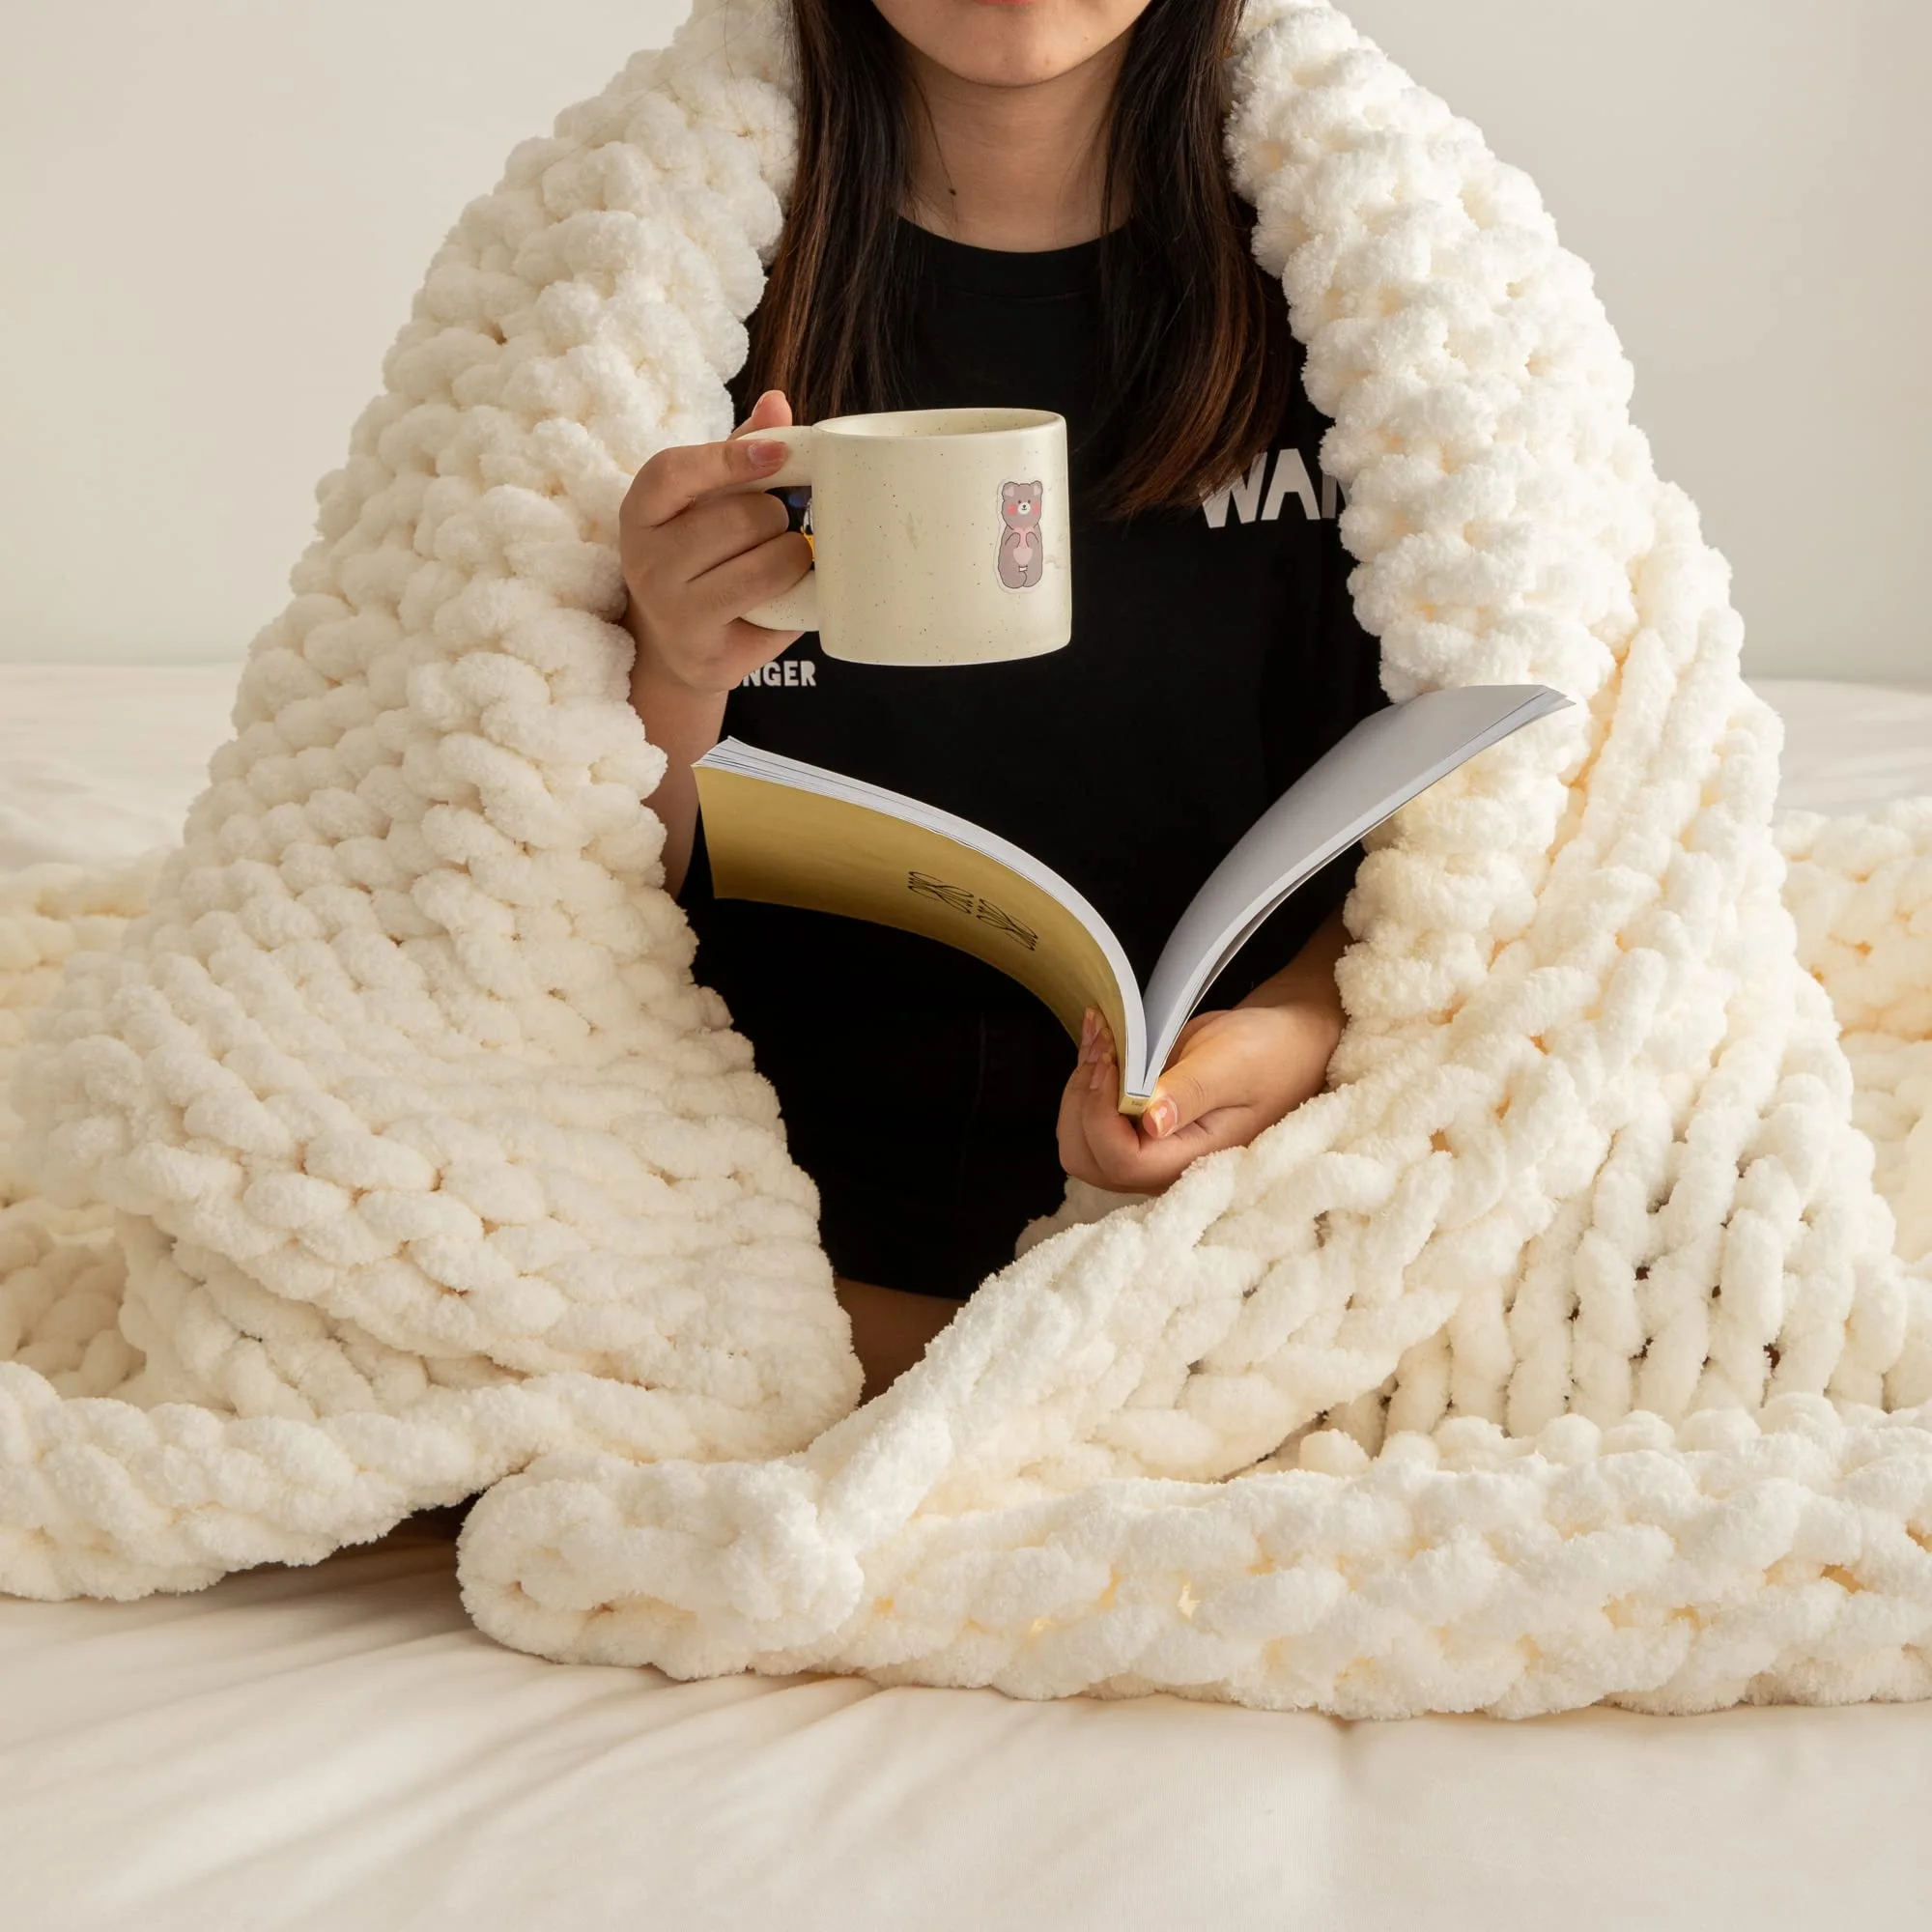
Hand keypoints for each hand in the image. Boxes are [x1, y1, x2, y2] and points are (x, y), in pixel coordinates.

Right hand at [618, 387, 812, 695]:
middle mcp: (643, 559)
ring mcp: (669, 608)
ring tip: (784, 558)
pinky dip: (794, 589)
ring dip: (793, 554)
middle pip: (739, 517)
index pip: (673, 471)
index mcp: (640, 510)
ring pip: (763, 561)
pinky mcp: (703, 647)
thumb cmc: (703, 560)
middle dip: (776, 515)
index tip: (779, 453)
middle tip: (776, 526)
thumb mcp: (710, 503)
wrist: (682, 647)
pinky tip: (786, 591)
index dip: (729, 458)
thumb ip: (739, 453)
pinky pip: (772, 603)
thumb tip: (777, 402)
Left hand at [1056, 996, 1342, 1195]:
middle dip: (1081, 1100)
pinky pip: (1093, 1117)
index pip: (1118, 1159)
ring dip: (1080, 1086)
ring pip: (1080, 1138)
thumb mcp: (1231, 1065)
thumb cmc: (1270, 1054)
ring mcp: (1148, 1150)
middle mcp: (1162, 1166)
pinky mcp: (1140, 1129)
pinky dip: (1089, 1079)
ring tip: (1103, 1036)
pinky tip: (1105, 1043)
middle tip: (1103, 1046)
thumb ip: (1189, 1093)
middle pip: (1086, 1157)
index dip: (1099, 1112)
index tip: (1112, 1062)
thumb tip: (1151, 1122)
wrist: (1287, 1044)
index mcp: (1189, 1162)